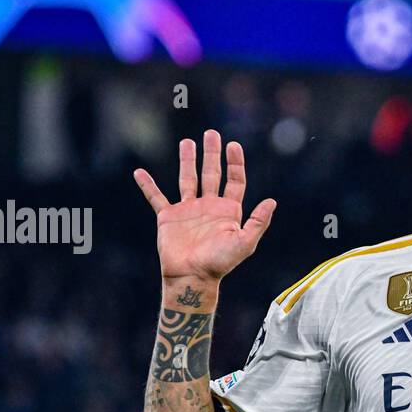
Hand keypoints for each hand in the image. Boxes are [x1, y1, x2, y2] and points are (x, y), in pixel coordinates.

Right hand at [133, 129, 276, 284]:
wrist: (192, 277)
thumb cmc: (219, 264)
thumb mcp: (244, 243)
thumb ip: (258, 222)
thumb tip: (272, 201)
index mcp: (228, 211)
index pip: (234, 181)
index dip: (235, 163)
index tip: (233, 145)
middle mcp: (208, 207)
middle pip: (211, 174)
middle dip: (212, 154)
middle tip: (211, 134)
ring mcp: (188, 210)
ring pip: (187, 179)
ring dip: (187, 160)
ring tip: (187, 142)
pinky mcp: (168, 218)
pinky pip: (156, 198)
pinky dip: (147, 185)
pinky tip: (139, 173)